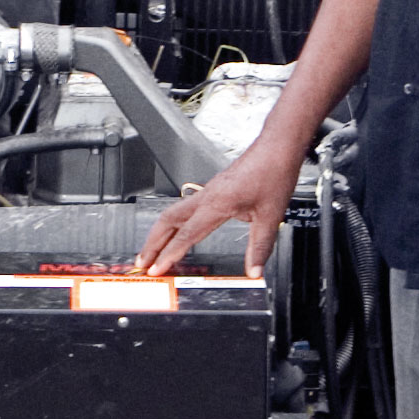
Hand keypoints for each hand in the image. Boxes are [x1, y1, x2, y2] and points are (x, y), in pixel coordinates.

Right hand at [139, 137, 289, 277]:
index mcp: (217, 203)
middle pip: (167, 221)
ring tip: (152, 250)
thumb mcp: (270, 216)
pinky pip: (184, 208)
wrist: (276, 148)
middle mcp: (207, 196)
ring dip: (159, 233)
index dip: (170, 254)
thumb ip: (260, 247)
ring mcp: (207, 191)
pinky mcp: (212, 189)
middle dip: (152, 243)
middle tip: (142, 261)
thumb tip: (254, 271)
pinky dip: (173, 224)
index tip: (158, 269)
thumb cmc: (273, 173)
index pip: (186, 234)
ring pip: (172, 212)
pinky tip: (176, 232)